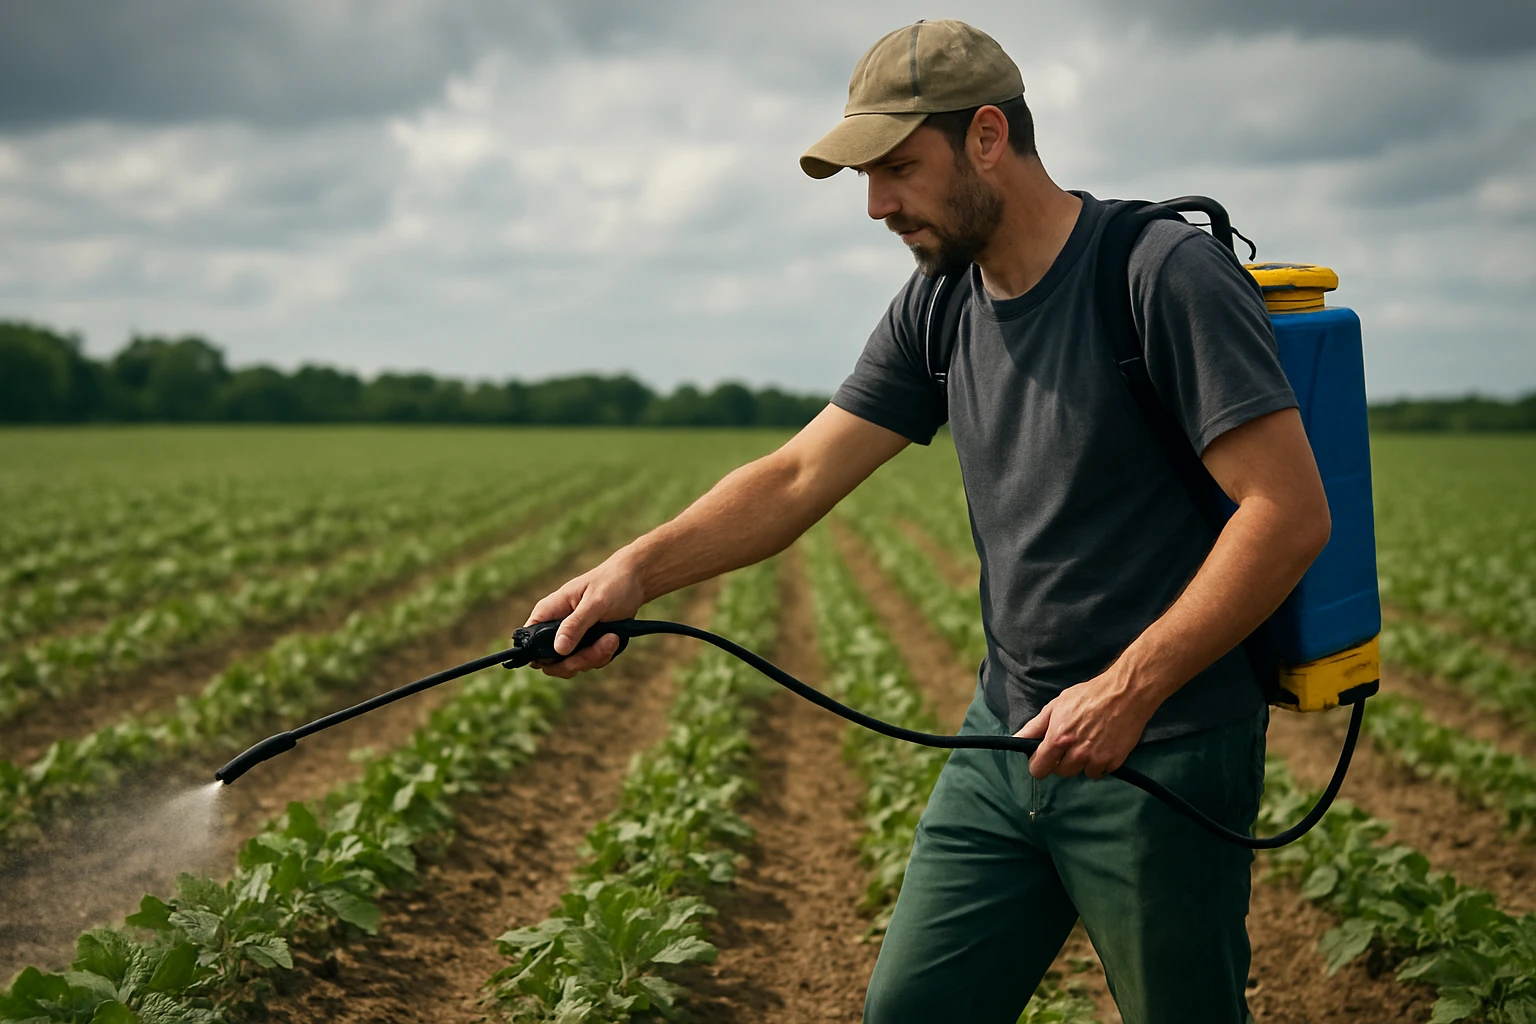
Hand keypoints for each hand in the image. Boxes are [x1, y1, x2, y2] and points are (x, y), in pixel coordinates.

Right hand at [520, 550, 646, 678]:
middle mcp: (556, 626)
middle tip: (599, 649)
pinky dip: (602, 656)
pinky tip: (614, 639)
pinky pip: (588, 662)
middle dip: (576, 662)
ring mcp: (572, 637)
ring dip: (594, 658)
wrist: (636, 581)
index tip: (565, 657)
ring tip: (612, 638)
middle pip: (551, 662)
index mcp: (549, 611)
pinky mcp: (586, 644)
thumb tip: (558, 648)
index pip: (530, 640)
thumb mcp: (595, 602)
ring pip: (572, 664)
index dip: (541, 656)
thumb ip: (576, 624)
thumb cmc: (612, 583)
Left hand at [1014, 667, 1157, 779]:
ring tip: (1088, 741)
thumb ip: (1034, 727)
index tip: (1044, 756)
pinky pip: (1100, 772)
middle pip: (1060, 772)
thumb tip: (1015, 739)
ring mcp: (1097, 759)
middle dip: (1062, 761)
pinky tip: (1102, 745)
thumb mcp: (1056, 706)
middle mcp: (1077, 753)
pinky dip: (1099, 763)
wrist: (1126, 693)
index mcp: (1058, 739)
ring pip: (1081, 773)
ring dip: (1081, 763)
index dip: (1039, 763)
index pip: (1039, 768)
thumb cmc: (1089, 696)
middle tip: (1070, 742)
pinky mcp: (1114, 762)